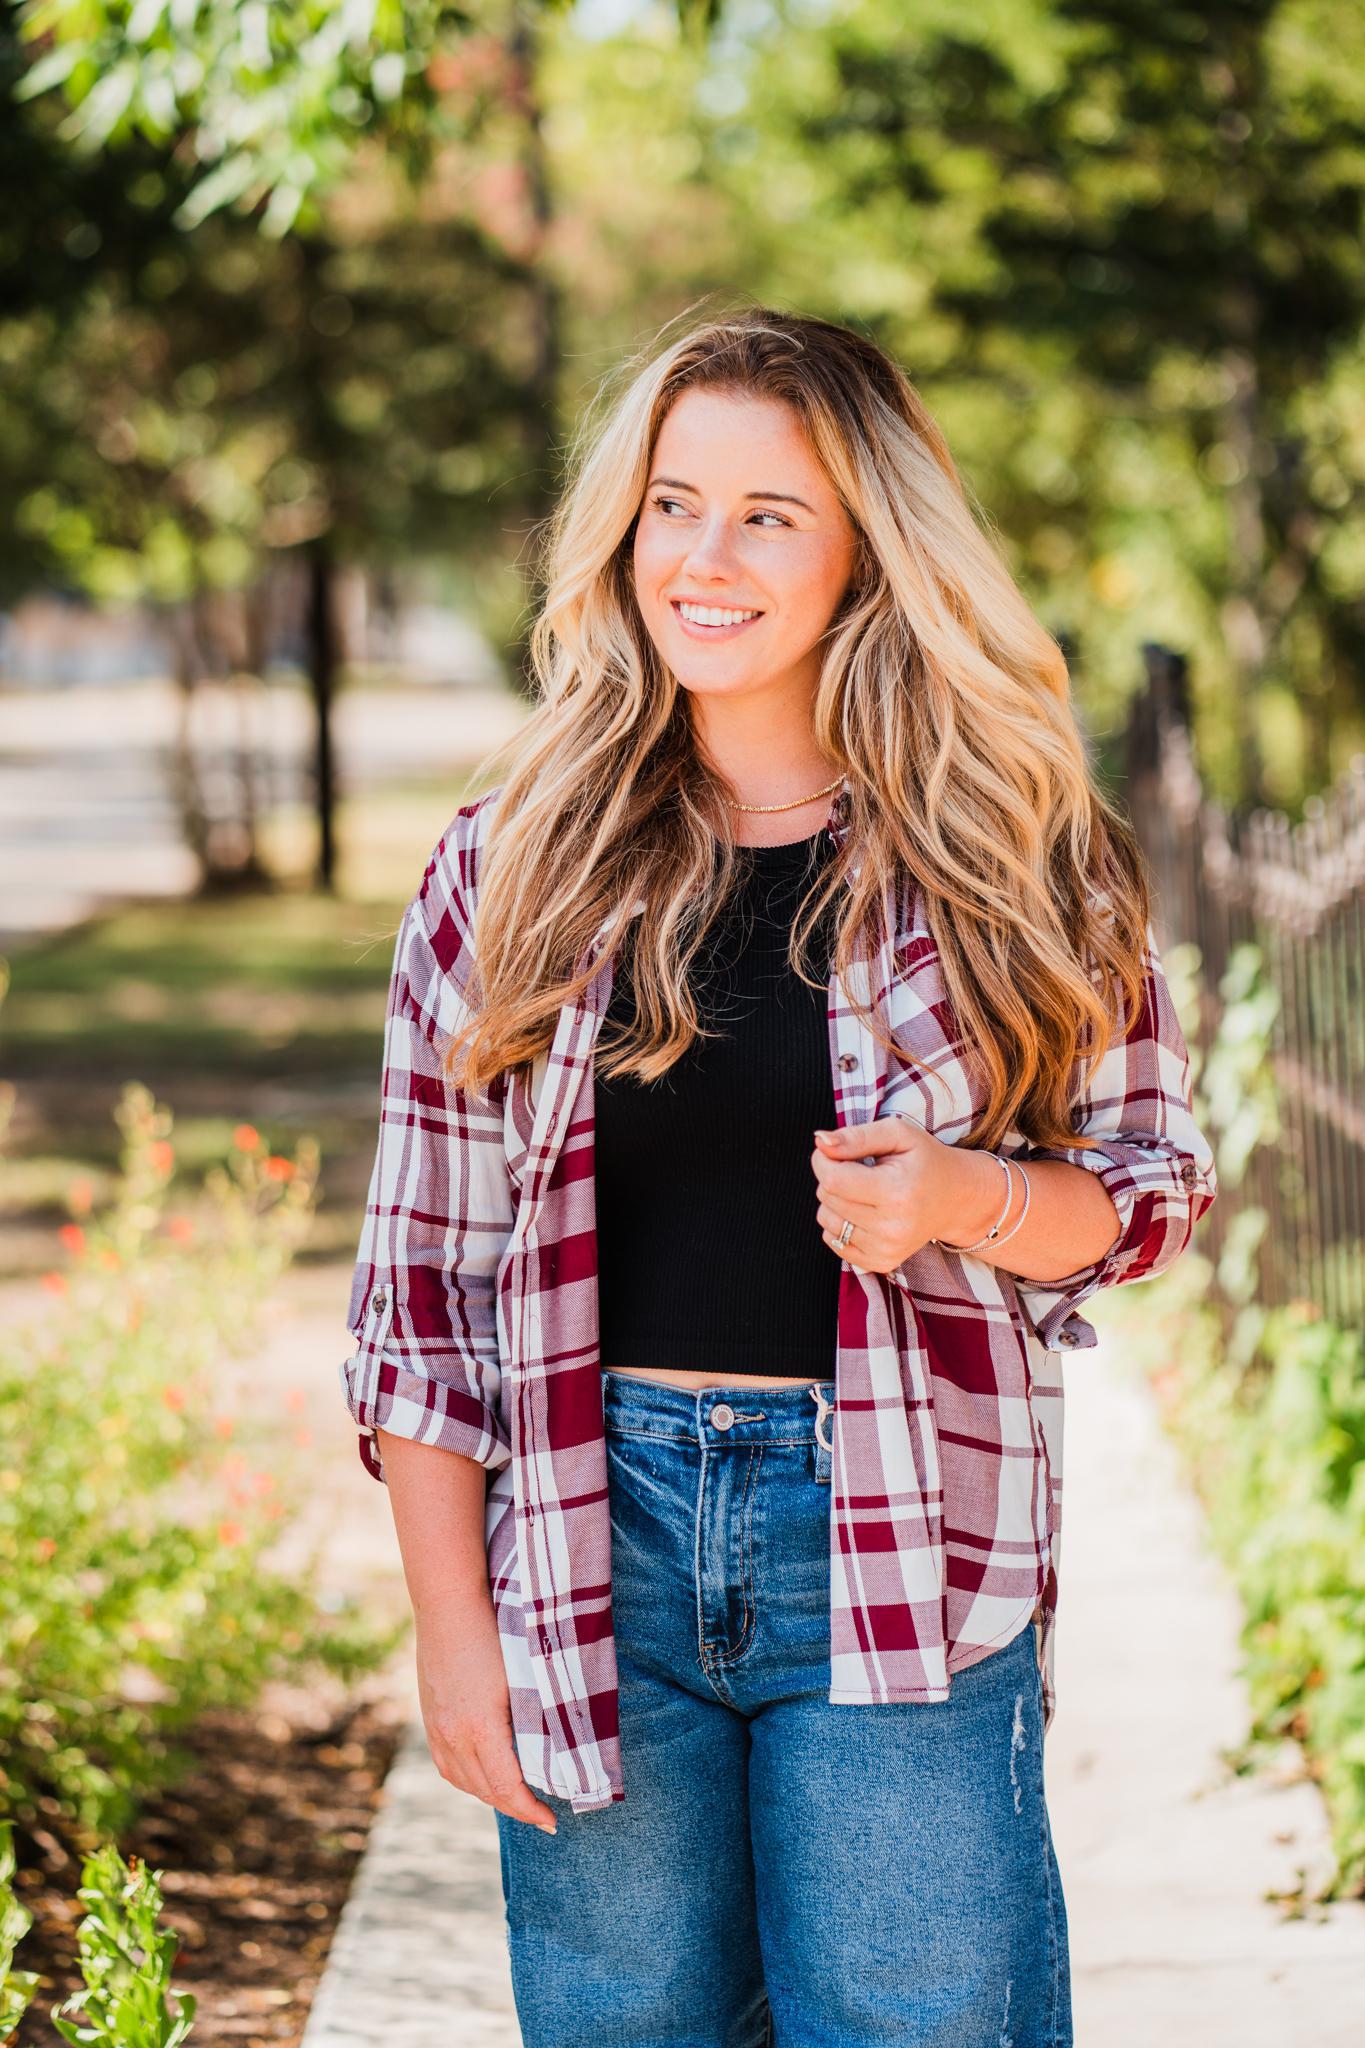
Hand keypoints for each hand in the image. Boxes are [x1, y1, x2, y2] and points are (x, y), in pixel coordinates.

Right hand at [414, 1608, 559, 1835]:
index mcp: (480, 1727)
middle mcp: (453, 1734)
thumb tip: (554, 1750)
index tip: (552, 1822)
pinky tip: (482, 1775)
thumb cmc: (495, 1631)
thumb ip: (533, 1717)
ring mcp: (436, 1728)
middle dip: (515, 1808)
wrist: (448, 1604)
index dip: (531, 1811)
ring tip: (515, 1798)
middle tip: (541, 1815)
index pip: (507, 1788)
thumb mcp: (522, 1677)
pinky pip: (446, 1765)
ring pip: (462, 1782)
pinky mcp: (428, 1718)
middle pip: (485, 1791)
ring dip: (490, 1796)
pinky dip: (467, 1779)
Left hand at [810, 1113, 951, 1273]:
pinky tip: (865, 1212)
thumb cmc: (925, 1160)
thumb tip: (820, 1142)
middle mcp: (891, 1227)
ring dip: (835, 1201)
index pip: (832, 1179)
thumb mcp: (898, 1134)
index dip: (823, 1161)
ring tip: (864, 1192)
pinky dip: (840, 1223)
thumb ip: (856, 1136)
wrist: (956, 1199)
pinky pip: (834, 1241)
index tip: (833, 1152)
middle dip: (832, 1177)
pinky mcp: (881, 1262)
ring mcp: (886, 1249)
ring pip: (826, 1220)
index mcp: (897, 1192)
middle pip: (827, 1198)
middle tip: (859, 1170)